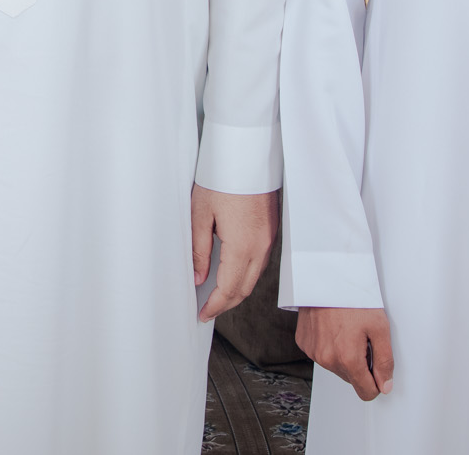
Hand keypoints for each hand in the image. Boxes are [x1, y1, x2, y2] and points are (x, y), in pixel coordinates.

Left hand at [192, 185, 277, 321]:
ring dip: (237, 291)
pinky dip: (246, 275)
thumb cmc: (221, 179)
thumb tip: (198, 277)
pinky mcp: (270, 231)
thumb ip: (199, 250)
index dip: (215, 306)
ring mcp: (268, 239)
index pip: (229, 289)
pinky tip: (233, 274)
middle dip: (226, 304)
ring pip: (254, 277)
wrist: (247, 155)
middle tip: (207, 311)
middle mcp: (260, 247)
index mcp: (242, 246)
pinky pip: (260, 263)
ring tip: (217, 297)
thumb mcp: (200, 214)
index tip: (202, 314)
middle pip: (244, 288)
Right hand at [296, 306, 392, 400]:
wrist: (327, 275)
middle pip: (351, 379)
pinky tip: (333, 327)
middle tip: (362, 338)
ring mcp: (313, 351)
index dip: (376, 382)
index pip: (366, 392)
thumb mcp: (380, 327)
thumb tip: (385, 385)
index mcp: (348, 358)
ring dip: (344, 355)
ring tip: (347, 330)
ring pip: (336, 367)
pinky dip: (329, 345)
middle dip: (360, 364)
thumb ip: (385, 361)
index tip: (378, 366)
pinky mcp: (304, 342)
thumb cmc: (354, 298)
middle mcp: (327, 359)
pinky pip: (321, 354)